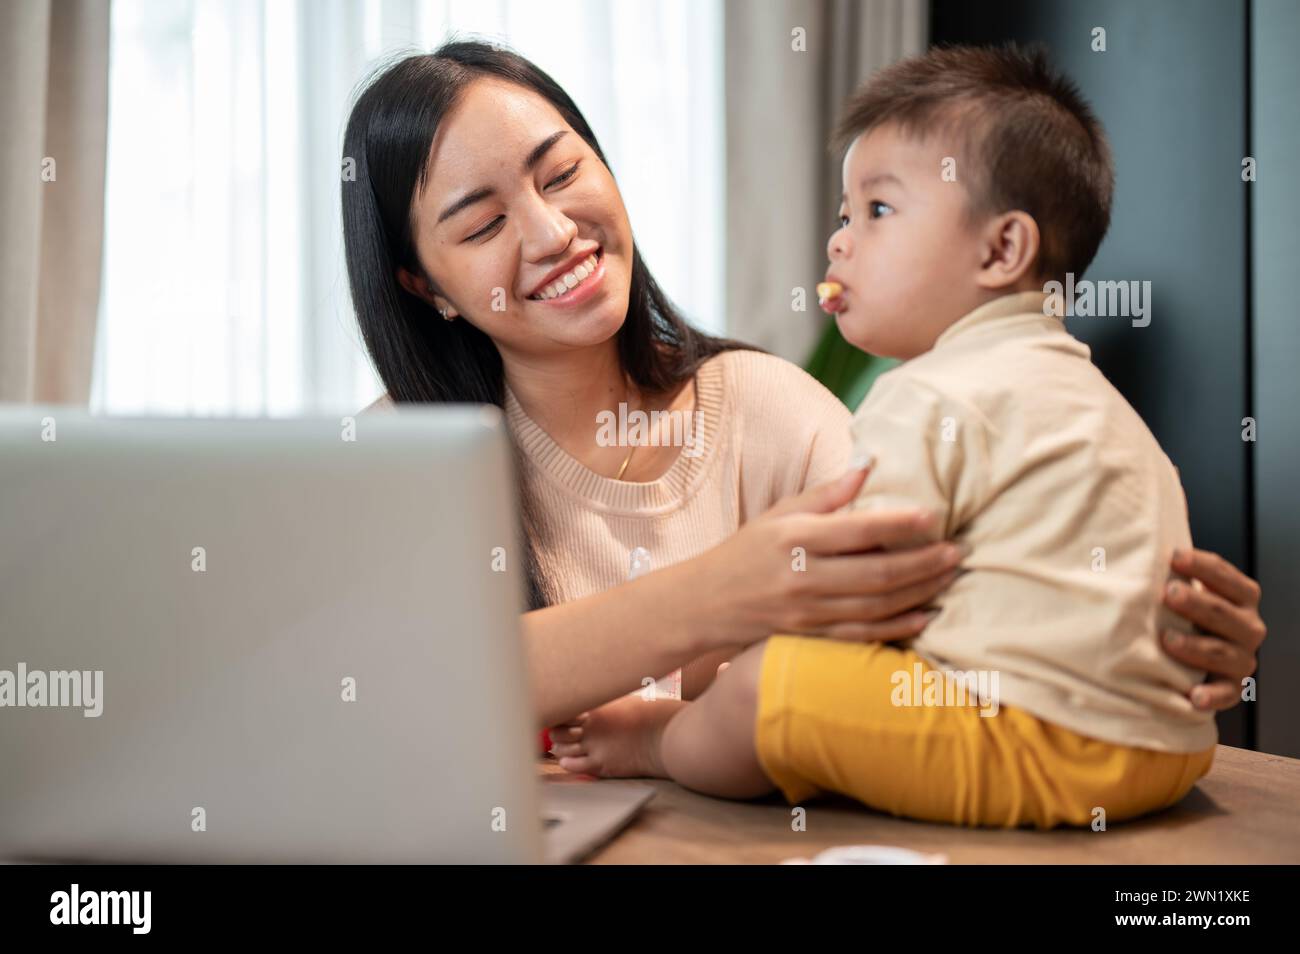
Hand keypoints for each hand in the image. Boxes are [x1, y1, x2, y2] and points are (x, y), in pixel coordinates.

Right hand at [693, 464, 962, 647]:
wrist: (707, 602)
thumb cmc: (747, 551)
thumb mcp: (778, 513)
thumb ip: (824, 494)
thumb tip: (867, 467)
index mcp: (794, 538)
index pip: (857, 530)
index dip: (899, 524)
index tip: (933, 517)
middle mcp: (802, 577)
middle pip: (876, 573)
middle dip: (922, 563)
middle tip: (956, 551)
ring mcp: (807, 613)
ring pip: (876, 606)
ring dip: (919, 592)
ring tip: (949, 576)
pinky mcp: (810, 637)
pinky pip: (862, 635)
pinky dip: (897, 628)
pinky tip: (924, 616)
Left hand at [1162, 547, 1264, 710]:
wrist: (1196, 657)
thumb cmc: (1184, 613)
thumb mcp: (1186, 589)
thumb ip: (1174, 570)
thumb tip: (1143, 537)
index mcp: (1242, 597)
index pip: (1226, 577)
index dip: (1202, 566)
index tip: (1173, 556)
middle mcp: (1248, 627)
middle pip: (1225, 613)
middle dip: (1198, 603)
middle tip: (1169, 594)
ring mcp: (1242, 658)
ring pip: (1223, 652)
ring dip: (1196, 646)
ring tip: (1167, 640)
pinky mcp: (1232, 688)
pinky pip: (1225, 694)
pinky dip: (1211, 696)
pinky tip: (1193, 696)